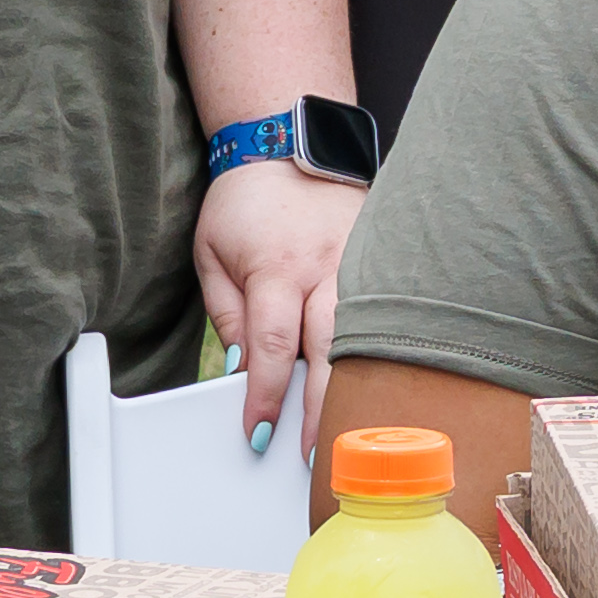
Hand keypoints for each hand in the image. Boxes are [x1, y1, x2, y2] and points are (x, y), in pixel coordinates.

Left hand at [195, 159, 365, 448]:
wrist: (290, 143)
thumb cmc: (245, 203)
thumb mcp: (212, 254)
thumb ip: (227, 312)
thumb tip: (239, 368)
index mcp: (276, 269)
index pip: (270, 347)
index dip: (264, 396)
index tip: (258, 433)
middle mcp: (325, 269)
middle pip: (327, 352)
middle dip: (320, 408)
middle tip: (315, 454)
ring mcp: (361, 264)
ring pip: (365, 338)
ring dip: (357, 386)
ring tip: (354, 429)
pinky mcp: (382, 261)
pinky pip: (383, 315)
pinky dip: (382, 352)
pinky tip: (385, 383)